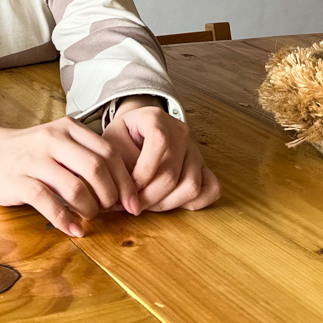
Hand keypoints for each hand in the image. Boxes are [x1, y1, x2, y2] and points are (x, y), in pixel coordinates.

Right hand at [0, 114, 139, 235]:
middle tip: (111, 211)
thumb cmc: (29, 151)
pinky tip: (74, 229)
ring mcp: (35, 160)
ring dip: (90, 209)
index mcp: (68, 128)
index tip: (133, 202)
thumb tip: (120, 186)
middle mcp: (53, 139)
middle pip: (97, 169)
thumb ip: (84, 155)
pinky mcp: (20, 181)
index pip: (109, 153)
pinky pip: (49, 203)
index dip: (125, 180)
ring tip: (89, 218)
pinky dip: (66, 220)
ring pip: (76, 187)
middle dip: (111, 196)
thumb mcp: (57, 141)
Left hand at [104, 100, 220, 212]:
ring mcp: (195, 149)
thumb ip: (119, 167)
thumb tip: (129, 198)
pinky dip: (193, 203)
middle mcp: (180, 131)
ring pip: (191, 186)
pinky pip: (211, 189)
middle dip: (149, 196)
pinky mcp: (203, 166)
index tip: (128, 187)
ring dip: (166, 203)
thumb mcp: (111, 143)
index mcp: (156, 117)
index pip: (159, 142)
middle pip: (173, 173)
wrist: (137, 129)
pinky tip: (170, 202)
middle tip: (132, 204)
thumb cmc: (123, 137)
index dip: (143, 171)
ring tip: (147, 204)